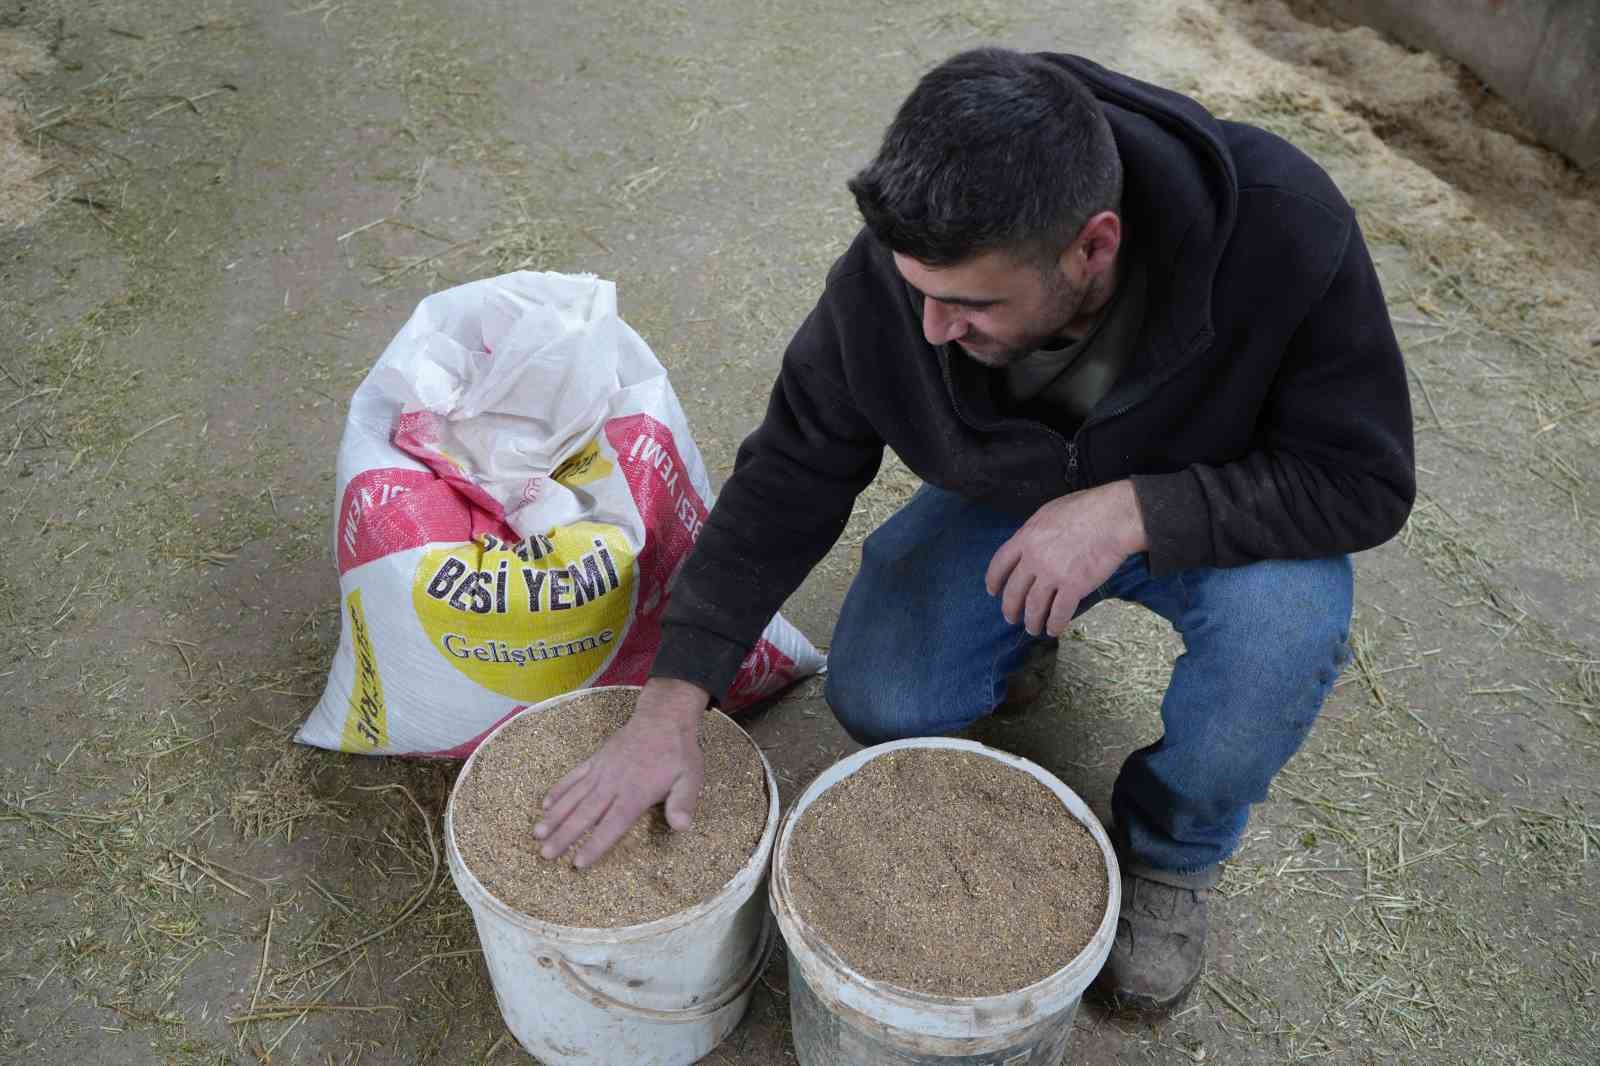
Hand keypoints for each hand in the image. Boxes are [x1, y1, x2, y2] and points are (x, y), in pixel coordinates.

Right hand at [533, 677, 707, 867]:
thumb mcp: (691, 777)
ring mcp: (602, 770)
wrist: (663, 717)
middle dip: (565, 835)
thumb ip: (684, 802)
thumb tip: (682, 827)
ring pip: (574, 796)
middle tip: (545, 854)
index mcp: (636, 793)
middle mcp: (613, 783)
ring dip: (555, 815)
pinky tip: (546, 804)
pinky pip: (574, 776)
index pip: (612, 824)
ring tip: (537, 833)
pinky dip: (559, 789)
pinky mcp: (596, 759)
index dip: (595, 844)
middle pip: (585, 814)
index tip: (578, 862)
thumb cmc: (679, 752)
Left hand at [985, 480, 1147, 637]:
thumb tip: (1029, 544)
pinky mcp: (1074, 587)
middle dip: (1010, 608)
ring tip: (1032, 629)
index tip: (992, 591)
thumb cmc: (1086, 509)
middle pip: (1014, 591)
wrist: (1113, 518)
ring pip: (1034, 606)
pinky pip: (1059, 613)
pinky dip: (1054, 625)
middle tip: (1011, 618)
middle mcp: (1034, 559)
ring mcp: (1053, 574)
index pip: (1000, 563)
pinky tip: (1053, 630)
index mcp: (1026, 538)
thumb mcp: (1049, 512)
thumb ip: (1035, 532)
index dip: (994, 580)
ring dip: (1031, 621)